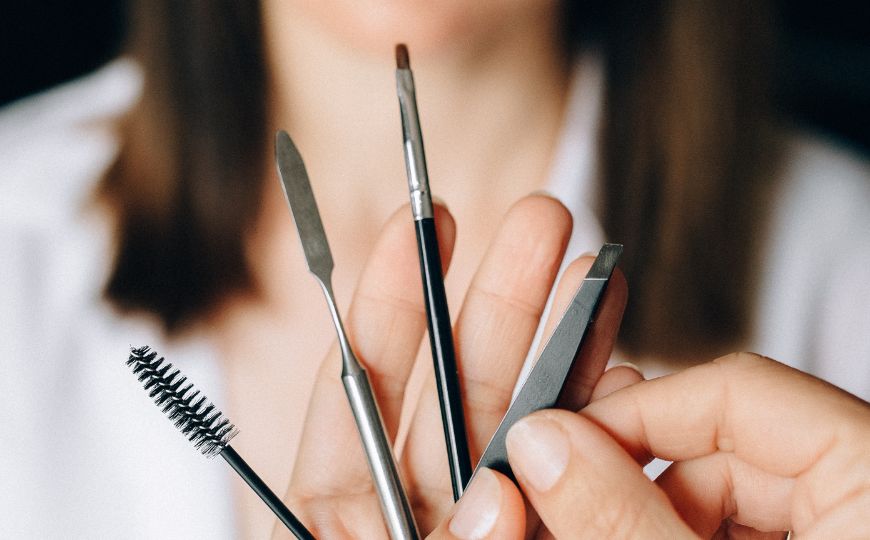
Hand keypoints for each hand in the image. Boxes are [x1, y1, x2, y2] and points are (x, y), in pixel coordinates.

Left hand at [271, 194, 627, 536]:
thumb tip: (492, 501)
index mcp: (344, 519)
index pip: (357, 395)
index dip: (384, 307)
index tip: (411, 229)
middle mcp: (414, 517)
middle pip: (455, 392)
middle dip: (499, 300)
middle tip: (537, 217)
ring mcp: (487, 533)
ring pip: (525, 428)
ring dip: (564, 345)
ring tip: (596, 272)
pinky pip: (572, 490)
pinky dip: (599, 435)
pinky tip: (618, 378)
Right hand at [429, 354, 869, 538]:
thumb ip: (627, 523)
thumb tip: (546, 449)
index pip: (733, 392)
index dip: (635, 416)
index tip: (559, 449)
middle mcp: (863, 497)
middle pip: (718, 453)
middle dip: (629, 487)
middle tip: (561, 518)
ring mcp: (842, 533)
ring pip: (716, 504)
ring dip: (643, 525)